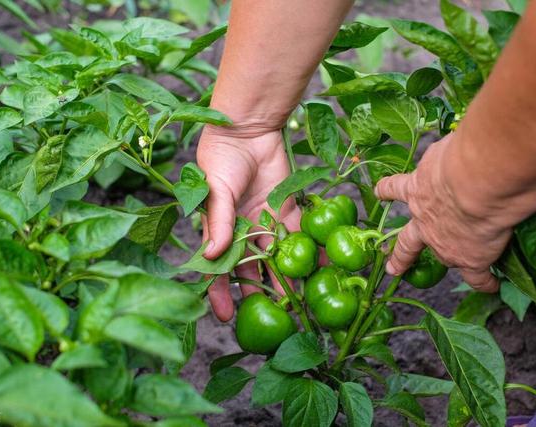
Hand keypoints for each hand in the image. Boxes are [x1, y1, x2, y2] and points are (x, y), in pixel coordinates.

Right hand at [197, 125, 300, 320]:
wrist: (248, 128)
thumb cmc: (222, 158)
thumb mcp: (215, 189)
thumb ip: (218, 221)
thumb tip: (211, 255)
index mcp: (220, 231)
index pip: (217, 269)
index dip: (219, 293)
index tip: (224, 317)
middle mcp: (244, 232)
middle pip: (252, 270)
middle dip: (260, 294)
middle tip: (273, 319)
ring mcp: (267, 223)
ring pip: (279, 258)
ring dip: (289, 279)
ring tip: (302, 303)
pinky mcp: (289, 210)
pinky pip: (301, 234)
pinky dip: (312, 249)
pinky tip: (323, 267)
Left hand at [374, 135, 512, 291]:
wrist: (477, 180)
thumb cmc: (462, 155)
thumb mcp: (444, 149)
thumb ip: (445, 155)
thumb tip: (457, 149)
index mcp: (417, 189)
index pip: (397, 189)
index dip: (388, 191)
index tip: (379, 193)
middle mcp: (426, 221)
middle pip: (408, 241)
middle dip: (400, 255)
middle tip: (392, 267)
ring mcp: (445, 243)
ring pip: (444, 257)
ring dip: (451, 259)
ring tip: (457, 266)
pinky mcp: (470, 257)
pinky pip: (476, 276)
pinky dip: (484, 282)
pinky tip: (490, 287)